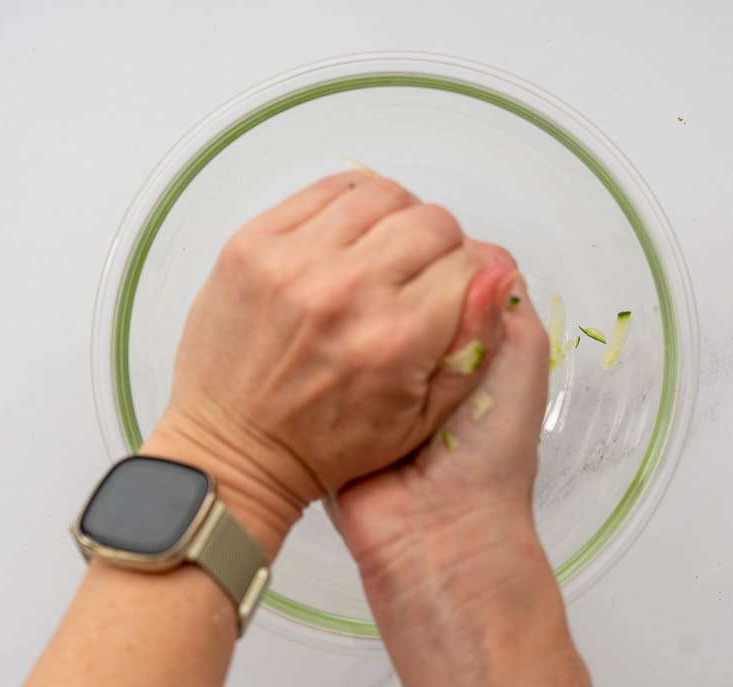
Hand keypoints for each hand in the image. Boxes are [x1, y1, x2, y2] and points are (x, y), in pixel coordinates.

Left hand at [141, 172, 515, 554]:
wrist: (232, 450)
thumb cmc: (324, 445)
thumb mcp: (421, 421)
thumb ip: (473, 347)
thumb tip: (500, 275)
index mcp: (396, 339)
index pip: (469, 264)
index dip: (472, 276)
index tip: (456, 291)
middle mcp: (346, 291)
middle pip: (432, 222)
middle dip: (440, 247)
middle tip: (420, 276)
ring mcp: (294, 262)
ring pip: (382, 195)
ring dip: (396, 219)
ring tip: (384, 254)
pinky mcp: (253, 243)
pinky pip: (324, 190)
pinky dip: (348, 207)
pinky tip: (347, 239)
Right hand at [334, 264, 555, 626]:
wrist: (436, 527)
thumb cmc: (488, 451)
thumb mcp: (520, 357)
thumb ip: (504, 300)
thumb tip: (476, 250)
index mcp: (470, 337)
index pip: (451, 266)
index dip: (439, 252)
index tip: (425, 246)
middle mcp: (423, 348)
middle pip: (402, 281)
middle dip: (395, 275)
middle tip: (390, 280)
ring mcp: (378, 369)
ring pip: (364, 306)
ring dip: (358, 300)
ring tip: (359, 299)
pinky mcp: (339, 392)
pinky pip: (331, 345)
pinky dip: (328, 332)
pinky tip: (326, 320)